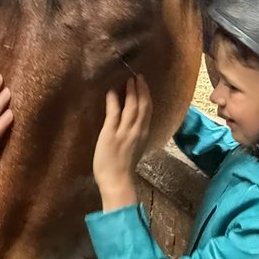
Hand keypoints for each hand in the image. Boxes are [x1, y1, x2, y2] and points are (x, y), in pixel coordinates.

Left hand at [92, 75, 151, 210]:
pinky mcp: (111, 133)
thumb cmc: (123, 170)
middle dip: (141, 89)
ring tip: (129, 79)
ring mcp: (125, 131)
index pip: (148, 111)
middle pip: (143, 105)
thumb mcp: (134, 150)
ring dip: (131, 91)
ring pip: (132, 106)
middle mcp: (137, 131)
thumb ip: (134, 137)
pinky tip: (112, 91)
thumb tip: (132, 127)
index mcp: (143, 135)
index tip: (144, 86)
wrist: (117, 182)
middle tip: (138, 76)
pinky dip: (114, 100)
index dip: (146, 96)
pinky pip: (114, 112)